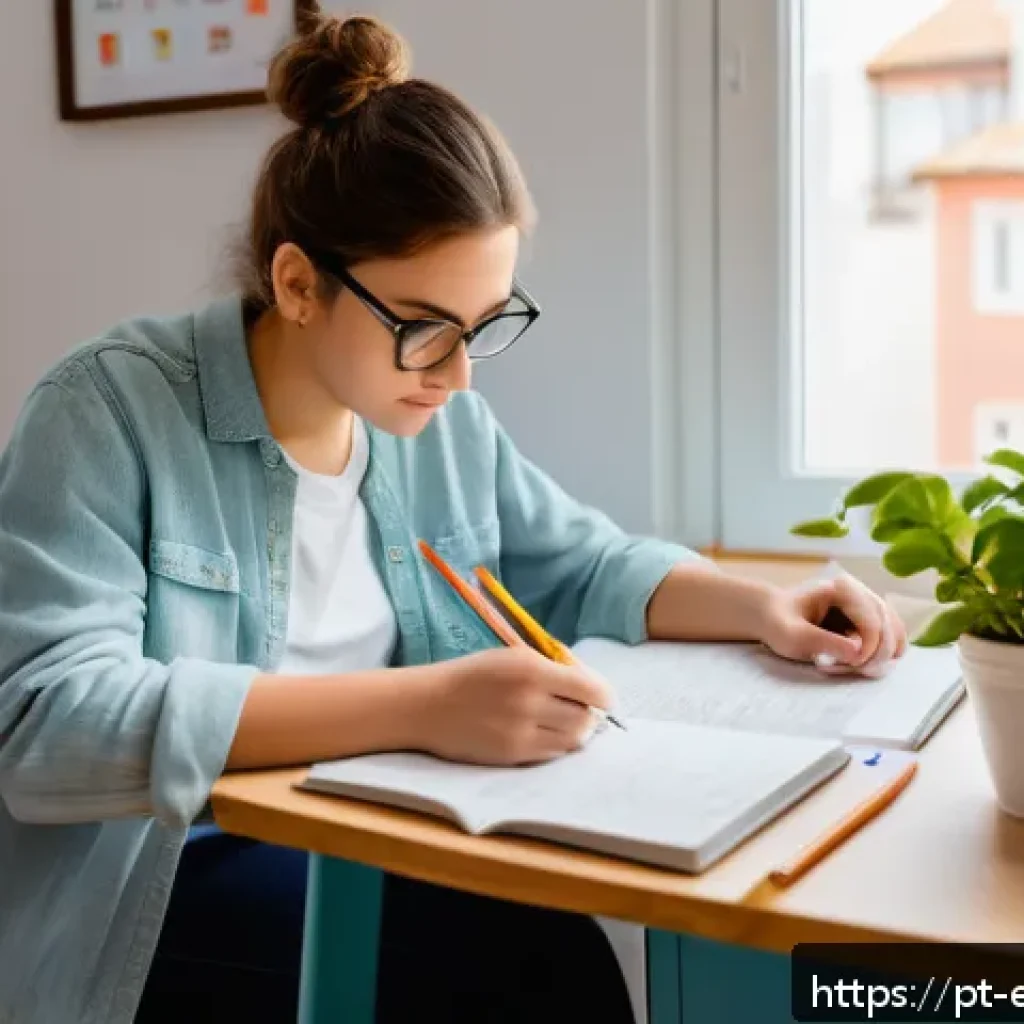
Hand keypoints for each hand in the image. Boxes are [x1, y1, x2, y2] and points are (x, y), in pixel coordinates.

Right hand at [417, 647, 612, 765]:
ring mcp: (520, 731)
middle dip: (589, 714)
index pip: (592, 689)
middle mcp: (529, 700)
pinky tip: (540, 732)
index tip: (603, 698)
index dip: (604, 696)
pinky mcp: (512, 754)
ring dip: (575, 732)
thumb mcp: (513, 656)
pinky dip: (555, 744)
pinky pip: (552, 754)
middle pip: (586, 718)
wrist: (428, 704)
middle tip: (578, 709)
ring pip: (574, 740)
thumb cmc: (473, 676)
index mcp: (531, 668)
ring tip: (559, 721)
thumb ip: (553, 667)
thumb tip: (591, 684)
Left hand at [758, 573, 907, 677]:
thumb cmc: (777, 623)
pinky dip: (877, 657)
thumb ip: (824, 642)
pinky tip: (854, 664)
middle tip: (851, 670)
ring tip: (852, 667)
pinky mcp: (869, 621)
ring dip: (879, 658)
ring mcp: (868, 606)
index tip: (851, 665)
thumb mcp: (792, 636)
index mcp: (843, 589)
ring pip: (894, 637)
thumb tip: (859, 652)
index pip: (874, 622)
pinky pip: (888, 642)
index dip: (869, 650)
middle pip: (891, 629)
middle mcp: (861, 592)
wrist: (770, 616)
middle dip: (875, 656)